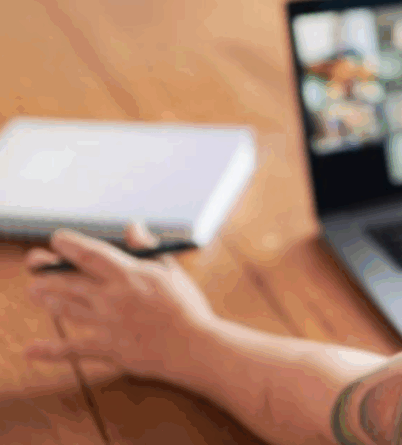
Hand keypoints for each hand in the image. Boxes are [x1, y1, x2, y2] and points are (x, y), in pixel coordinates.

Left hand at [23, 224, 217, 380]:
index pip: (91, 254)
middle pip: (70, 280)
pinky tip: (30, 350)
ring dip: (47, 298)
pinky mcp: (109, 348)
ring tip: (35, 292)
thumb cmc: (187, 307)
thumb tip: (132, 225)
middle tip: (33, 262)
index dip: (69, 244)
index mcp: (131, 275)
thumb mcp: (171, 271)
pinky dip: (50, 350)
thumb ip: (147, 248)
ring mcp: (108, 324)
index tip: (58, 238)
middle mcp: (114, 297)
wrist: (196, 346)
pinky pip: (74, 350)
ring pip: (67, 308)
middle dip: (47, 269)